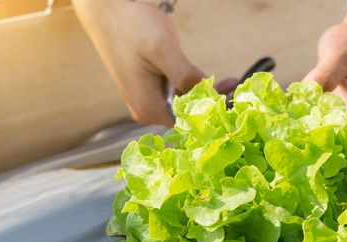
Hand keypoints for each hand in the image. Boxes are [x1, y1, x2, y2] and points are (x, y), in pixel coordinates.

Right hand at [73, 0, 234, 126]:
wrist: (107, 11)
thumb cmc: (132, 26)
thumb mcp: (162, 49)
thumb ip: (184, 76)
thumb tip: (207, 97)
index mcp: (148, 108)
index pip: (190, 125)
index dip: (215, 116)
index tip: (238, 101)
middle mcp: (146, 111)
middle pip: (188, 118)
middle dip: (215, 106)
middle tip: (240, 88)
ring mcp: (146, 100)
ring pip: (184, 107)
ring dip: (208, 97)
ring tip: (231, 83)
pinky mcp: (149, 89)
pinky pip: (177, 97)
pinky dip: (196, 90)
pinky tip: (212, 80)